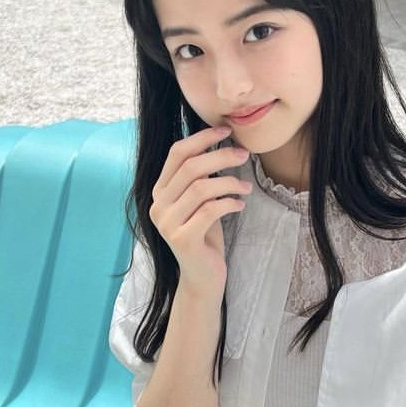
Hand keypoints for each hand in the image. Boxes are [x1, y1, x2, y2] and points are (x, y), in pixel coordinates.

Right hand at [149, 126, 251, 297]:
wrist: (202, 276)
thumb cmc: (205, 235)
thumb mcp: (201, 202)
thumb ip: (202, 177)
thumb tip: (221, 142)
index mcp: (160, 191)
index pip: (176, 153)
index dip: (201, 138)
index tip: (226, 130)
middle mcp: (158, 205)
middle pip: (191, 168)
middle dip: (221, 156)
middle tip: (244, 154)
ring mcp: (167, 223)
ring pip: (201, 188)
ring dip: (229, 182)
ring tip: (247, 187)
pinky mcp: (182, 239)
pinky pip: (209, 211)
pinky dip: (229, 203)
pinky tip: (240, 205)